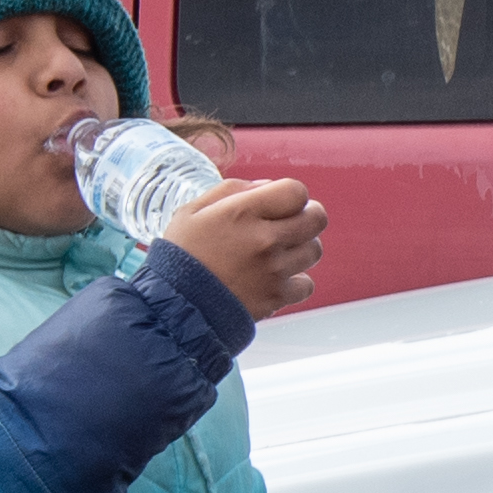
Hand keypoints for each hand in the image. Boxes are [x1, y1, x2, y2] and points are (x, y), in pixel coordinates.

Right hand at [165, 172, 325, 321]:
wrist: (175, 305)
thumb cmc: (182, 255)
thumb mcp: (193, 211)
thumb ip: (233, 190)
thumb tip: (268, 186)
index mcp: (243, 212)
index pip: (296, 192)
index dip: (292, 196)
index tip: (279, 204)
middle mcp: (265, 239)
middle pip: (317, 219)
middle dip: (307, 216)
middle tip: (291, 224)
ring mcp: (274, 270)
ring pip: (314, 250)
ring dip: (301, 248)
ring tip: (278, 252)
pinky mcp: (276, 297)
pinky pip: (307, 284)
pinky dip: (296, 281)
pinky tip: (275, 278)